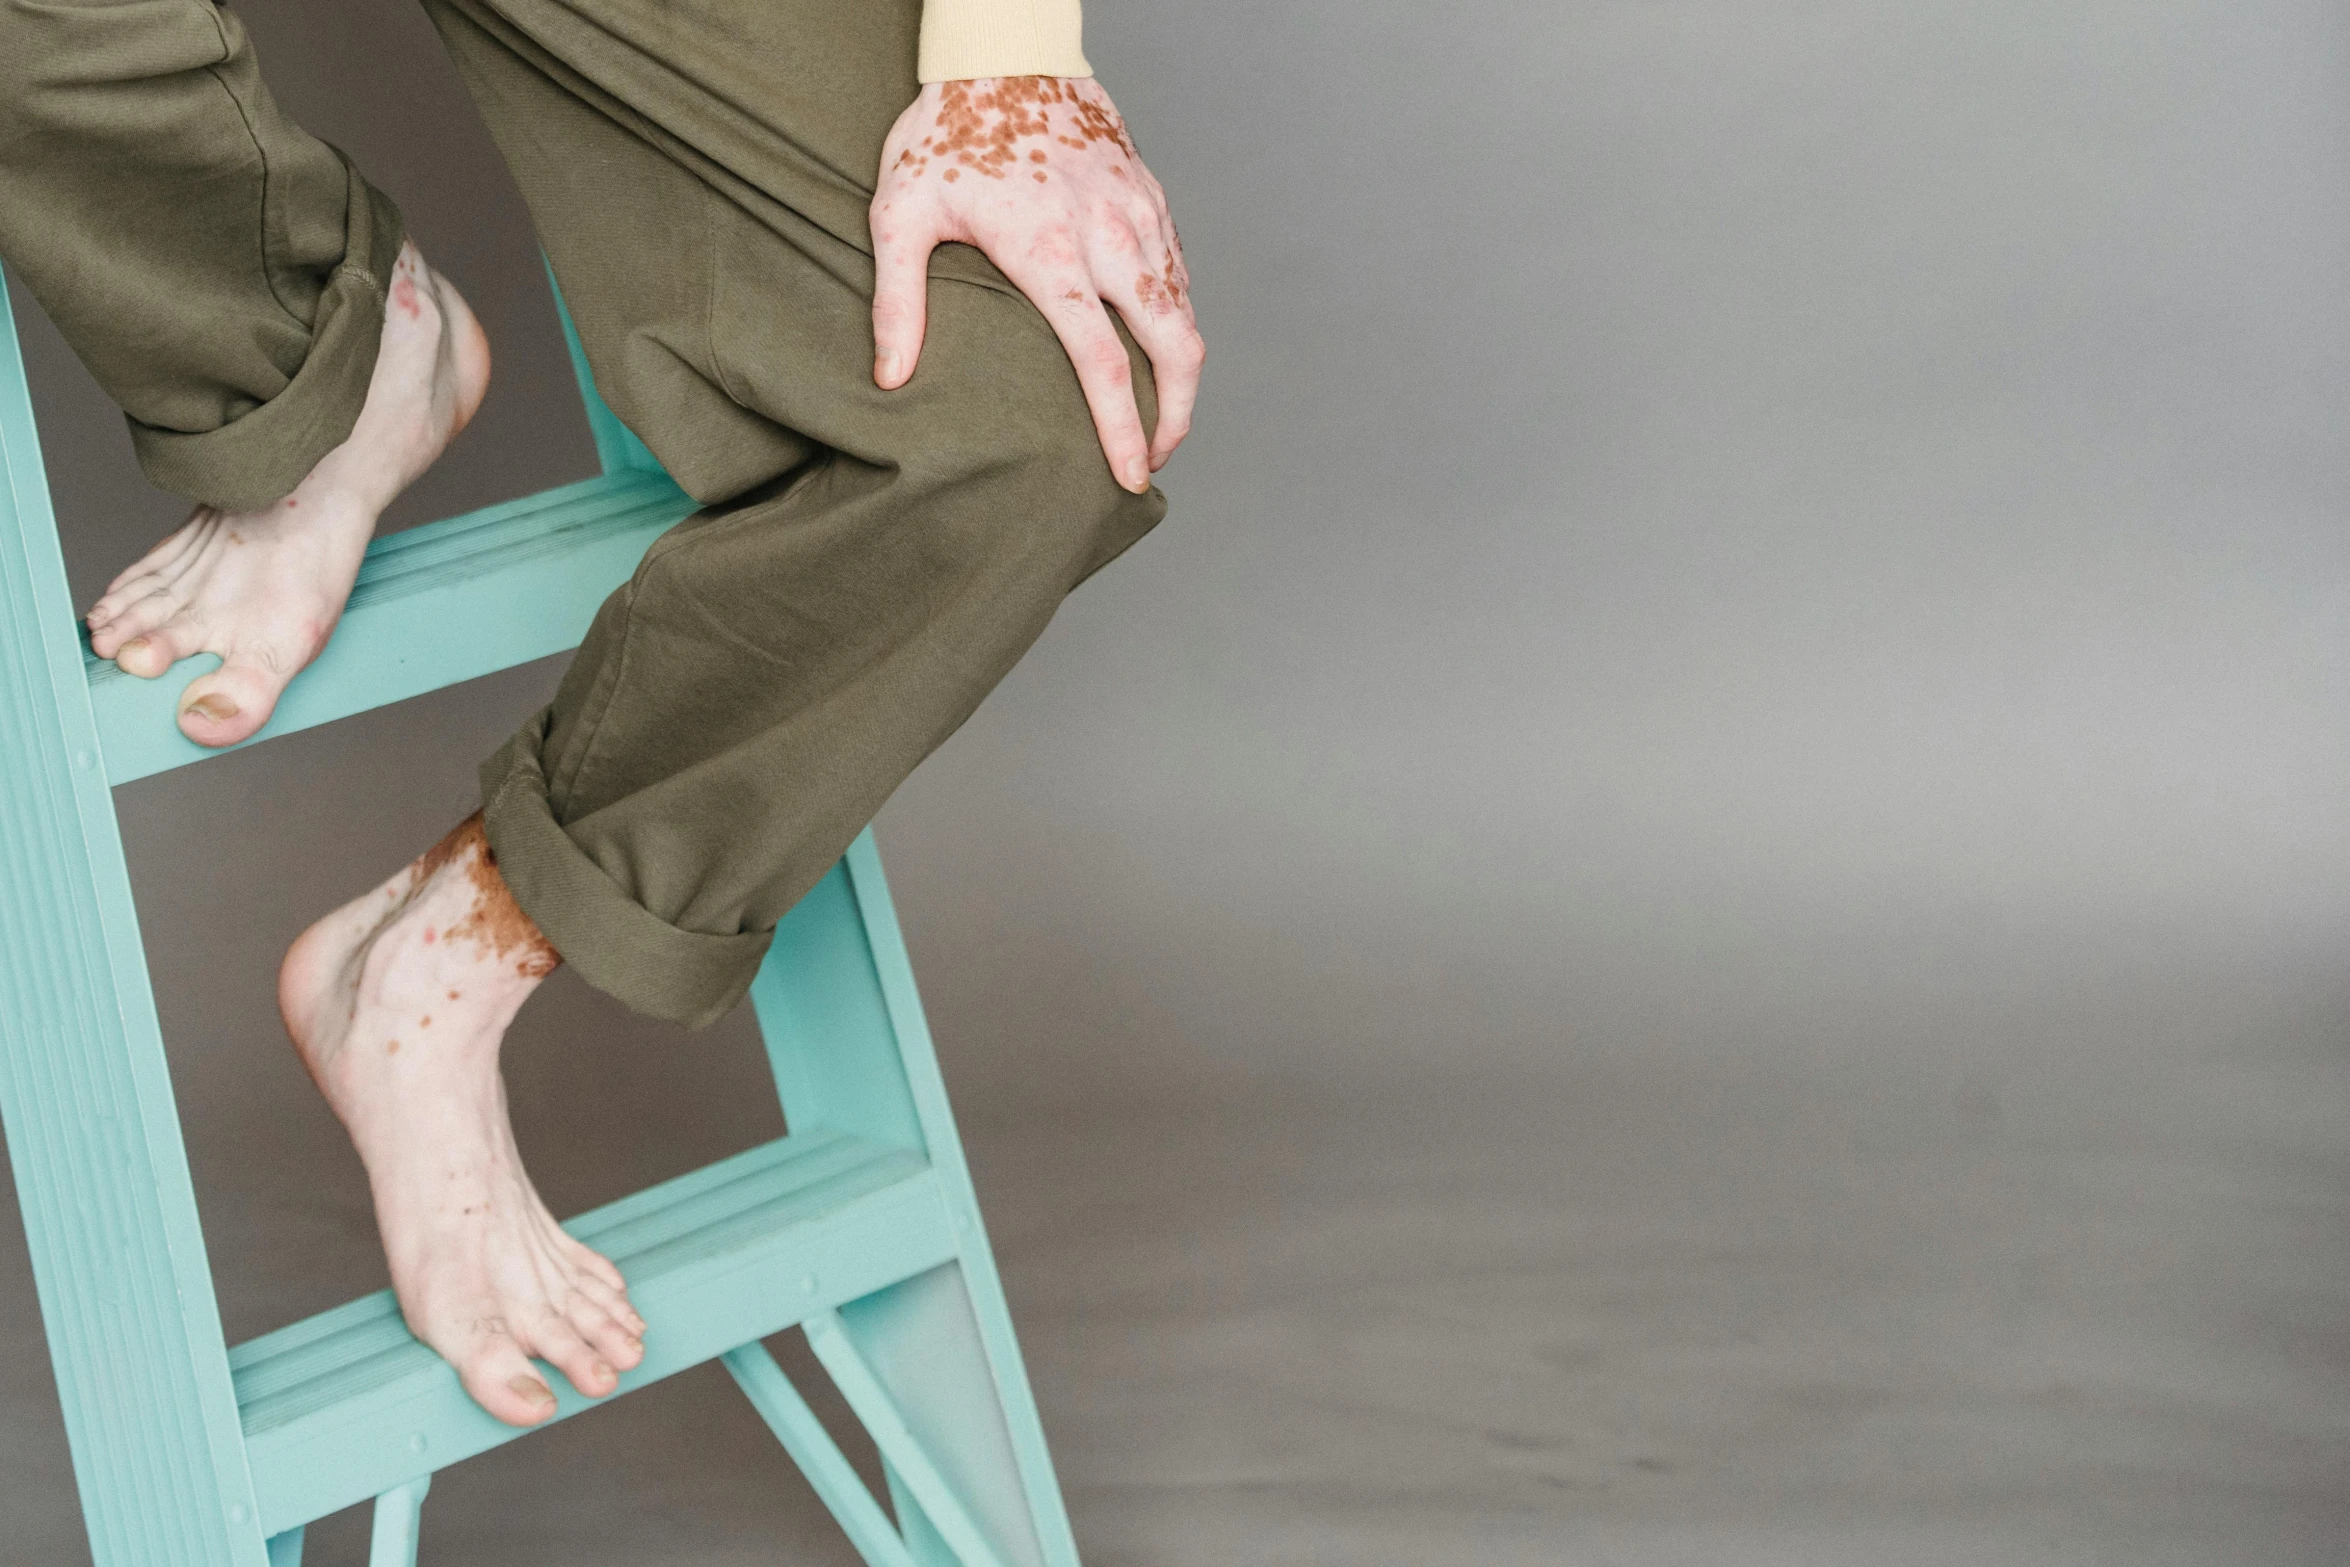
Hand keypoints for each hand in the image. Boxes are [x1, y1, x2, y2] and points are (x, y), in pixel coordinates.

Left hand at [870, 77, 1202, 492]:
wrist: (1008, 50)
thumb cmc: (947, 131)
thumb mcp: (900, 212)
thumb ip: (897, 301)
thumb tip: (891, 379)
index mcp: (1050, 251)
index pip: (1103, 363)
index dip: (1122, 430)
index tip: (1128, 474)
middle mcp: (1109, 237)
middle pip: (1173, 348)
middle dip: (1176, 417)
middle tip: (1156, 458)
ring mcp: (1139, 216)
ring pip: (1186, 314)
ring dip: (1182, 376)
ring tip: (1160, 418)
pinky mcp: (1152, 199)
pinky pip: (1181, 276)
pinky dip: (1178, 324)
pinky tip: (1156, 349)